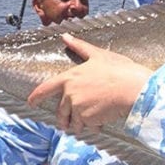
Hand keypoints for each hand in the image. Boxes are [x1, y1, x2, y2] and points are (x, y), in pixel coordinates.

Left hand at [27, 34, 152, 133]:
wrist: (133, 89)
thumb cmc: (119, 70)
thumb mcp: (99, 55)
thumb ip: (80, 47)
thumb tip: (66, 36)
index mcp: (70, 78)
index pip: (46, 89)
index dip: (37, 96)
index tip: (31, 102)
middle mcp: (70, 94)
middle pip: (61, 111)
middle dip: (65, 118)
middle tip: (69, 122)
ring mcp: (78, 108)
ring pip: (74, 122)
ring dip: (80, 124)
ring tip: (91, 121)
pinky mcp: (88, 120)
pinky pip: (87, 127)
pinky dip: (94, 127)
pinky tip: (103, 121)